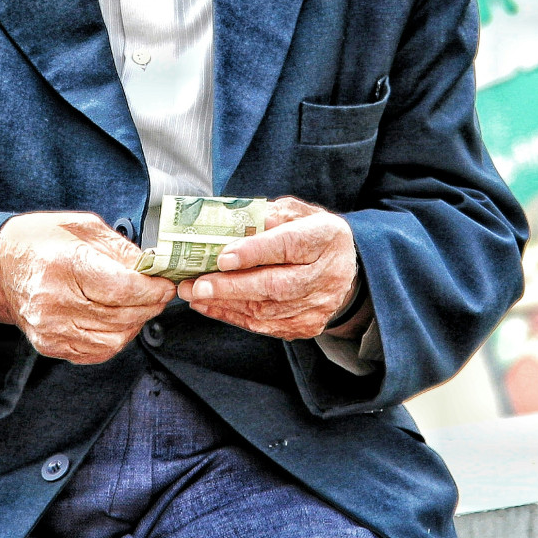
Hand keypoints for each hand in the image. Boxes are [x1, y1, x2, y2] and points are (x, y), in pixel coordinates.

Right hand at [0, 212, 176, 363]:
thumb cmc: (38, 241)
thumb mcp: (82, 227)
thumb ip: (121, 249)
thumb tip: (153, 268)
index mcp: (64, 264)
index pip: (123, 288)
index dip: (152, 290)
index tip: (165, 284)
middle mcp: (54, 301)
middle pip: (122, 315)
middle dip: (150, 306)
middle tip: (159, 294)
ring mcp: (51, 328)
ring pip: (114, 339)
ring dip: (135, 324)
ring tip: (138, 306)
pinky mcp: (50, 345)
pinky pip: (97, 352)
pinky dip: (116, 338)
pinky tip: (116, 320)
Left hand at [177, 197, 359, 339]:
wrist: (344, 269)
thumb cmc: (310, 235)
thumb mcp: (297, 213)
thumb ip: (270, 215)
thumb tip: (235, 222)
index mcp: (326, 237)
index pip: (289, 245)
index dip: (254, 252)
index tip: (223, 257)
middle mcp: (326, 275)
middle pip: (276, 285)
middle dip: (231, 287)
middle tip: (197, 284)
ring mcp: (318, 305)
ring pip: (266, 310)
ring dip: (225, 303)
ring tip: (193, 293)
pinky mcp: (306, 325)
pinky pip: (264, 325)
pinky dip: (232, 315)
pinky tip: (209, 305)